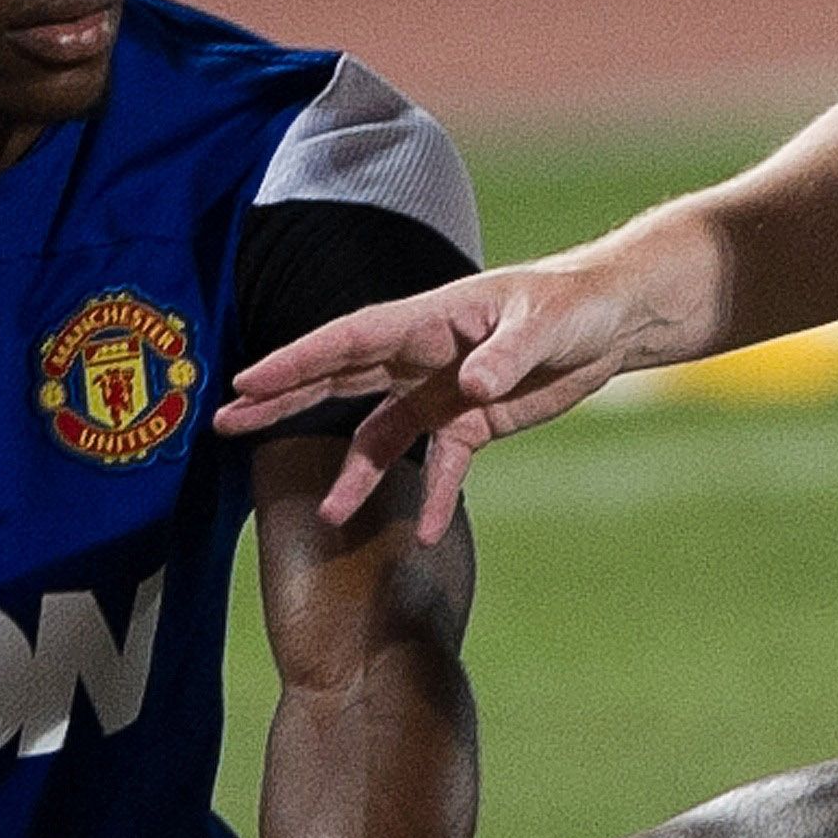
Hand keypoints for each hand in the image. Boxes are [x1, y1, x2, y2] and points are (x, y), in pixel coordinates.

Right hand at [219, 257, 665, 543]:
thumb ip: (504, 353)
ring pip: (378, 433)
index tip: (247, 383)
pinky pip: (440, 467)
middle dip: (283, 402)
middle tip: (225, 422)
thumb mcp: (544, 323)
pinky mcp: (471, 422)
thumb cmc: (574, 303)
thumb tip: (467, 385)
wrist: (612, 320)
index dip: (296, 362)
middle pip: (339, 380)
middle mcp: (422, 355)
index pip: (348, 340)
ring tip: (324, 514)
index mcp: (428, 320)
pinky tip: (427, 535)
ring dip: (351, 472)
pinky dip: (433, 499)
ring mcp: (441, 390)